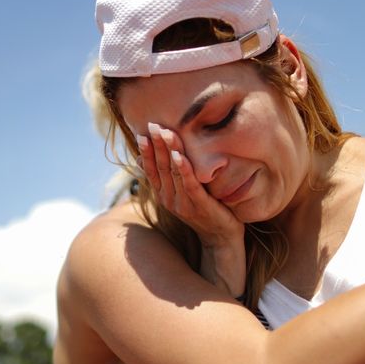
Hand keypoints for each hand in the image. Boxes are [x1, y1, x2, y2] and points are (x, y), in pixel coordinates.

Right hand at [137, 123, 245, 295]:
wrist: (221, 239)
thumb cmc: (204, 212)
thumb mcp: (184, 195)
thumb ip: (171, 178)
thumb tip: (153, 159)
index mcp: (165, 196)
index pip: (151, 170)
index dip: (147, 151)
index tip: (143, 131)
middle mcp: (170, 199)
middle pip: (160, 167)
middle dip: (156, 145)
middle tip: (153, 125)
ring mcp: (183, 204)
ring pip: (172, 173)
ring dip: (169, 151)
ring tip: (165, 132)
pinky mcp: (200, 206)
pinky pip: (190, 184)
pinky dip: (184, 169)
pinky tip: (180, 156)